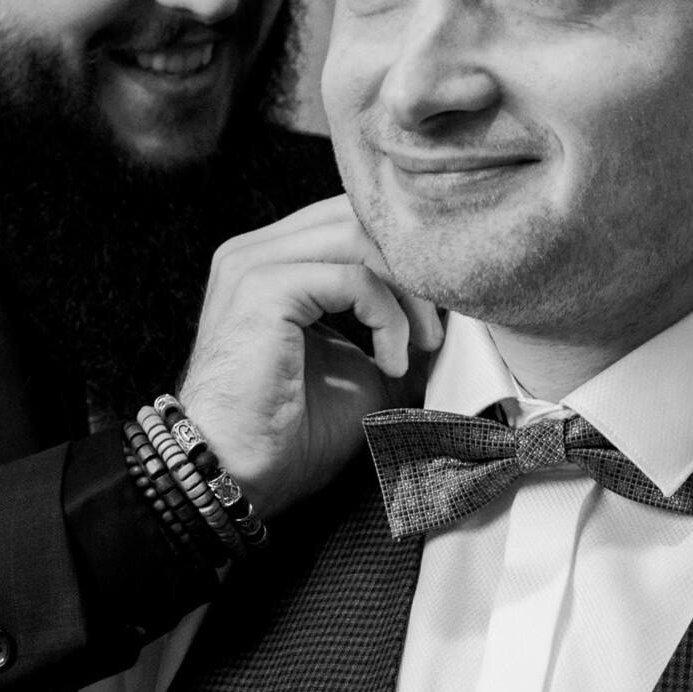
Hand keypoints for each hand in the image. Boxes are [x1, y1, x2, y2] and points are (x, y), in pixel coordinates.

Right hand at [176, 197, 440, 519]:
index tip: (438, 317)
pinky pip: (353, 278)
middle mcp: (258, 250)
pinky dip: (388, 319)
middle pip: (360, 217)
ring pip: (359, 237)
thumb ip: (399, 330)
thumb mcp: (364, 371)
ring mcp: (255, 263)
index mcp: (274, 260)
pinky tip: (390, 363)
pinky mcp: (265, 287)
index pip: (354, 221)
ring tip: (420, 346)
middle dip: (412, 269)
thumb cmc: (290, 433)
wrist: (236, 474)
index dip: (406, 259)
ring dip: (406, 291)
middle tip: (436, 329)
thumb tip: (456, 313)